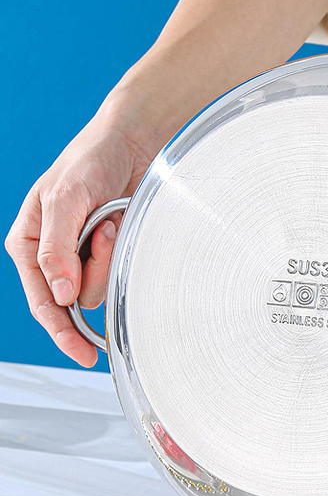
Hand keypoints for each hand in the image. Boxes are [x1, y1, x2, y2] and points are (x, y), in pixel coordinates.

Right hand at [5, 97, 161, 366]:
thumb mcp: (65, 199)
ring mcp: (84, 256)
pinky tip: (119, 223)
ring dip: (110, 254)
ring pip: (100, 288)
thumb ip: (56, 249)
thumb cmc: (89, 161)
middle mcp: (54, 257)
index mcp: (28, 245)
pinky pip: (119, 272)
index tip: (82, 353)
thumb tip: (61, 296)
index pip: (42, 302)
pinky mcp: (111, 252)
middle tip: (105, 232)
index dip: (61, 331)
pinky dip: (121, 250)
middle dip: (94, 270)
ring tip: (110, 218)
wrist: (132, 142)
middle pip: (75, 299)